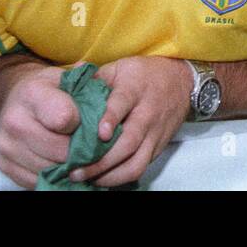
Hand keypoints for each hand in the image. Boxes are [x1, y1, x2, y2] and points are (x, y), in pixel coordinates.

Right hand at [0, 63, 77, 188]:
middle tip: (89, 145)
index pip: (65, 119)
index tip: (85, 122)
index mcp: (32, 94)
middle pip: (59, 150)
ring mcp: (7, 145)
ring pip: (49, 169)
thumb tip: (106, 93)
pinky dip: (52, 176)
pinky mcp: (4, 165)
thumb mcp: (66, 78)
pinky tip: (60, 163)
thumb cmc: (49, 89)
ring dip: (68, 167)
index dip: (81, 124)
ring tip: (76, 155)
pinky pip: (36, 180)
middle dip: (79, 150)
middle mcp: (15, 120)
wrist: (16, 99)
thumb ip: (87, 84)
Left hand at [69, 56, 191, 187]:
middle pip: (128, 142)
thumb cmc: (143, 74)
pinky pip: (141, 168)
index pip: (123, 103)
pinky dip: (120, 178)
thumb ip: (94, 78)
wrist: (181, 80)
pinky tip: (103, 179)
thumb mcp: (120, 67)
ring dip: (110, 175)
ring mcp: (154, 134)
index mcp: (134, 88)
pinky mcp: (158, 148)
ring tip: (88, 179)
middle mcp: (147, 113)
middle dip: (102, 160)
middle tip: (76, 169)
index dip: (111, 118)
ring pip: (136, 162)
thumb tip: (65, 88)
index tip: (98, 134)